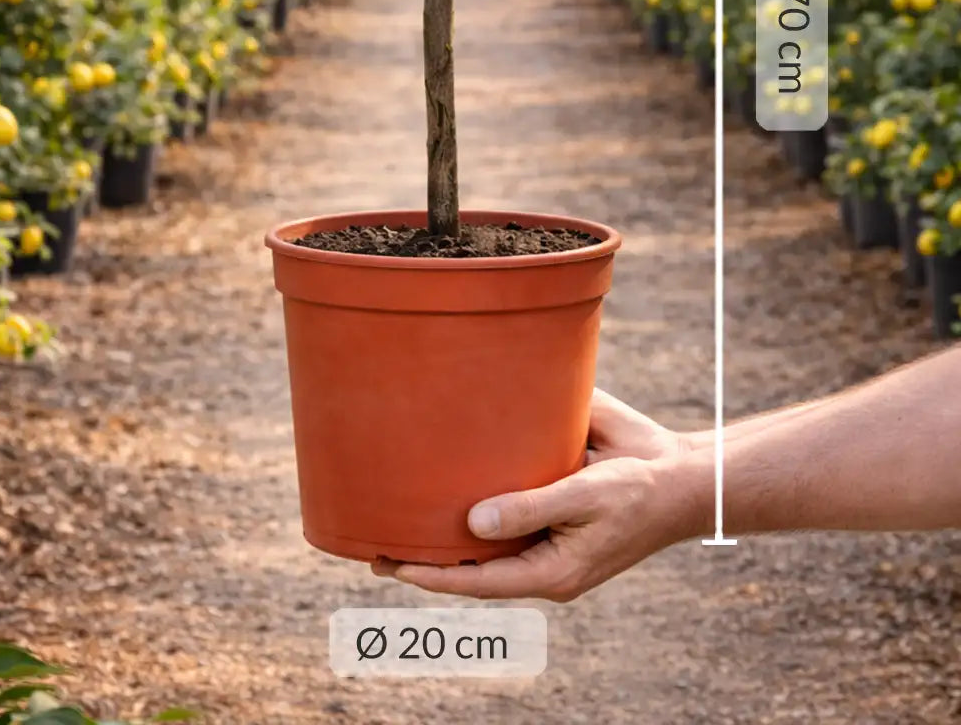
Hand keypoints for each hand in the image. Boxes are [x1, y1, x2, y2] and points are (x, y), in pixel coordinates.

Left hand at [371, 391, 706, 601]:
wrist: (681, 475)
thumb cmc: (638, 488)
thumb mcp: (586, 496)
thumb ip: (532, 507)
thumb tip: (474, 523)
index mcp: (551, 571)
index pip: (478, 581)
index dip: (433, 577)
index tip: (391, 567)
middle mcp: (542, 558)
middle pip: (476, 568)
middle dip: (429, 559)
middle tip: (374, 544)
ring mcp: (547, 536)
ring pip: (487, 543)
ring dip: (447, 533)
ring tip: (397, 517)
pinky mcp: (553, 507)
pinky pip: (507, 513)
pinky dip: (474, 506)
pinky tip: (448, 488)